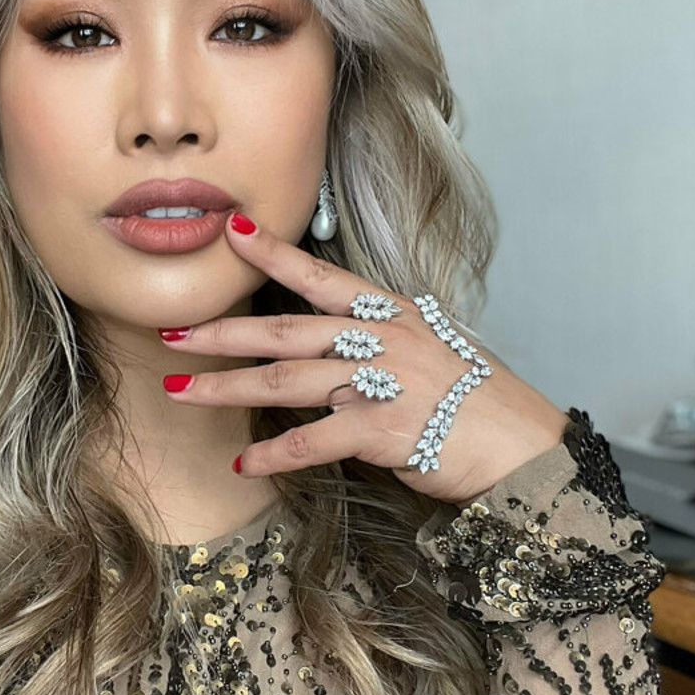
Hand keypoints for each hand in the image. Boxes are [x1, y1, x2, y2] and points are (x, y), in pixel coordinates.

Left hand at [158, 213, 570, 508]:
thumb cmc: (477, 401)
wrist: (522, 447)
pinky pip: (312, 441)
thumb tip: (332, 347)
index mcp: (389, 313)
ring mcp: (380, 383)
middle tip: (172, 332)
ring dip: (228, 388)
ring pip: (285, 380)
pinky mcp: (381, 431)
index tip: (229, 230)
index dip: (271, 251)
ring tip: (182, 394)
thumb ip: (378, 342)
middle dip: (222, 332)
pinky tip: (243, 464)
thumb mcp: (430, 350)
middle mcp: (380, 339)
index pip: (319, 275)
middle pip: (284, 330)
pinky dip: (274, 454)